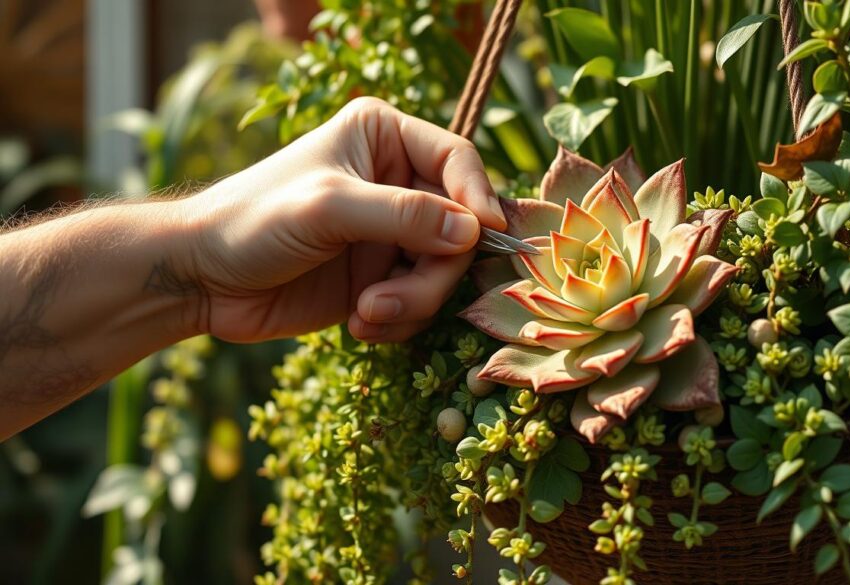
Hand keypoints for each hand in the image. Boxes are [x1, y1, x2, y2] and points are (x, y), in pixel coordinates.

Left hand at [182, 97, 506, 342]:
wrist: (201, 280)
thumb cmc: (251, 221)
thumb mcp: (328, 208)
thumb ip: (403, 214)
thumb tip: (473, 231)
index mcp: (384, 138)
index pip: (458, 160)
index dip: (477, 198)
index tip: (484, 237)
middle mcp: (396, 182)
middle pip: (459, 228)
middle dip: (432, 273)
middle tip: (388, 301)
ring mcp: (390, 234)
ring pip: (444, 272)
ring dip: (412, 303)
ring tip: (366, 314)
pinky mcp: (381, 277)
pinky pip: (421, 303)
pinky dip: (398, 320)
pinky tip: (360, 323)